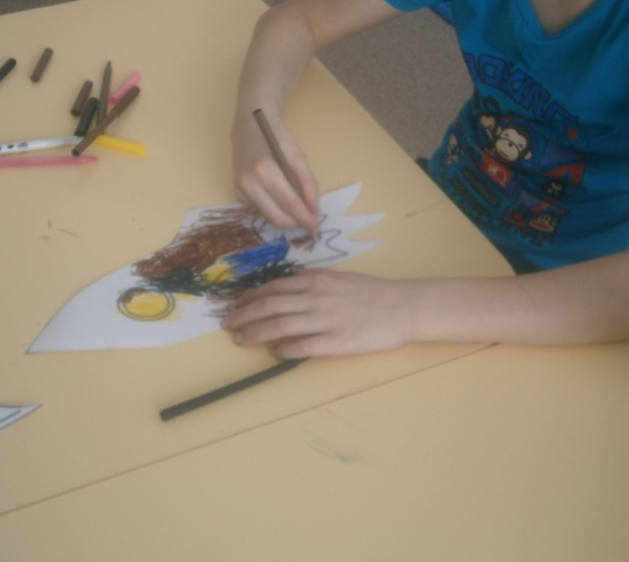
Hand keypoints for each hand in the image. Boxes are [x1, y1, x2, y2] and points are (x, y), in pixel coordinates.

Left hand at [220, 270, 414, 358]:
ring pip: (278, 326)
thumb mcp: (340, 276)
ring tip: (240, 339)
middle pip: (268, 306)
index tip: (236, 304)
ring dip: (254, 333)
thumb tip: (293, 279)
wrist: (401, 308)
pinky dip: (282, 350)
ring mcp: (324, 321)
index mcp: (316, 281)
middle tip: (226, 323)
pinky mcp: (334, 342)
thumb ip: (314, 278)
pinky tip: (273, 352)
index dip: (250, 297)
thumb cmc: (373, 292)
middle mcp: (315, 299)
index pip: (273, 288)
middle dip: (243, 315)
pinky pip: (300, 347)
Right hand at [232, 112, 319, 232]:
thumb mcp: (298, 156)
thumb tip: (314, 210)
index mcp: (265, 171)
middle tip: (310, 224)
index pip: (289, 203)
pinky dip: (273, 209)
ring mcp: (240, 189)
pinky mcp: (237, 192)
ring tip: (299, 212)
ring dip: (285, 218)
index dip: (304, 218)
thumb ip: (308, 183)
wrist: (249, 125)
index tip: (316, 227)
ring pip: (267, 216)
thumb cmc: (277, 138)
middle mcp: (249, 183)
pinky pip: (259, 209)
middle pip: (276, 216)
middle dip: (296, 223)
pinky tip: (281, 201)